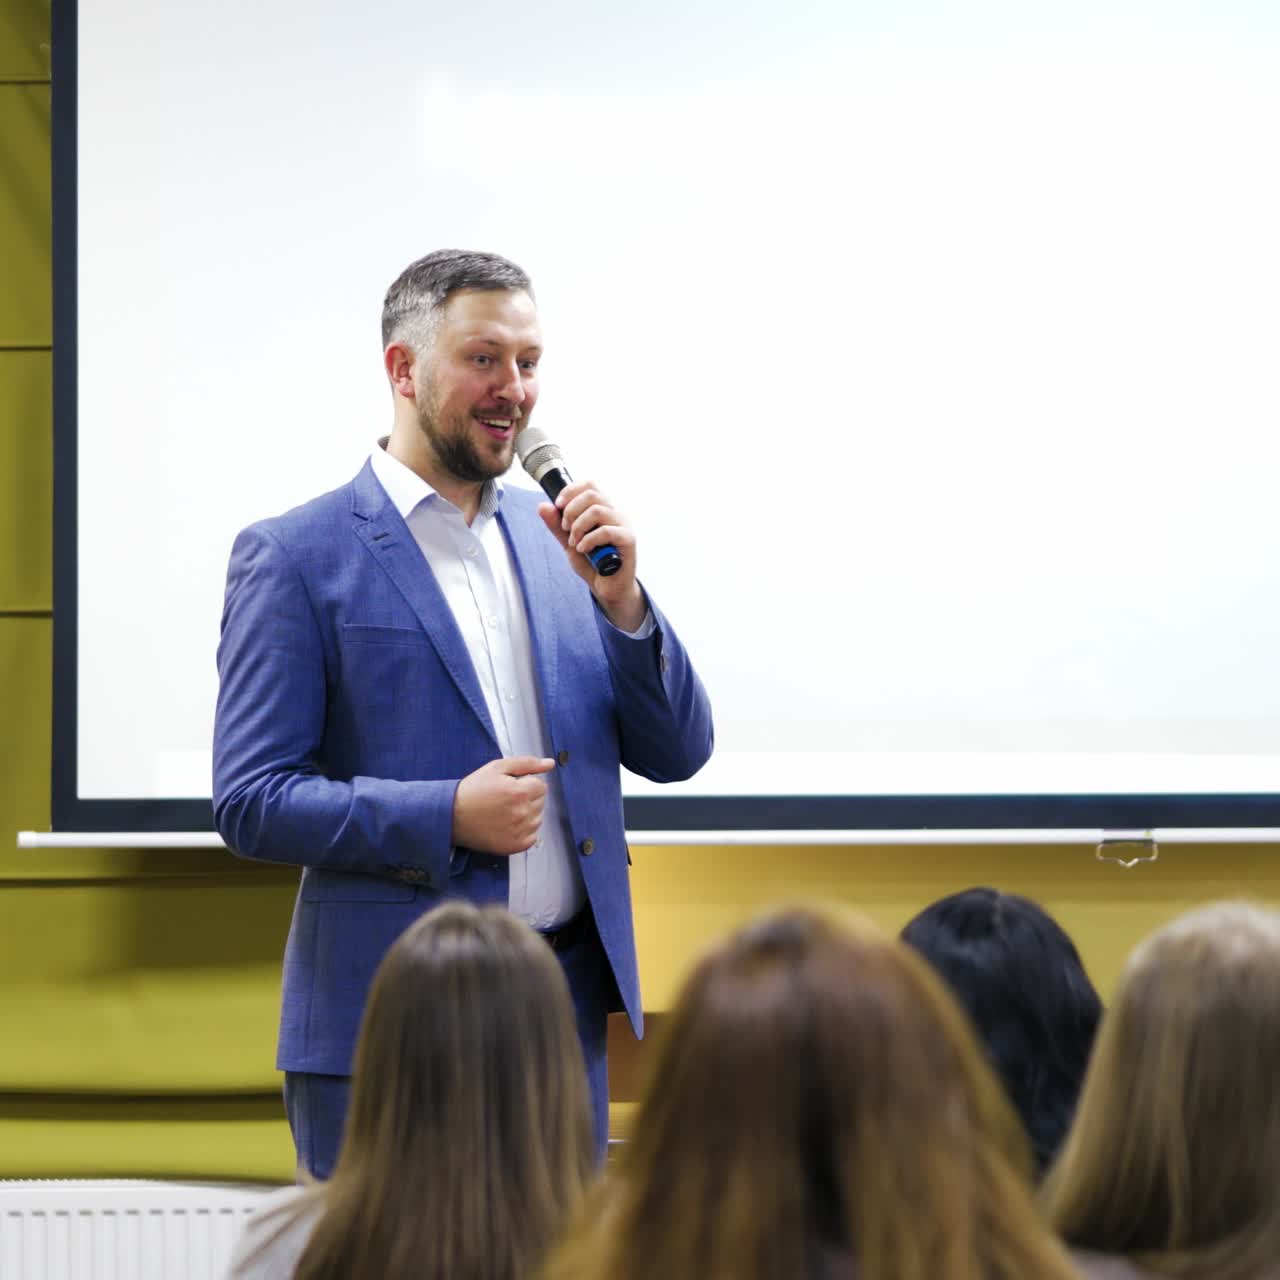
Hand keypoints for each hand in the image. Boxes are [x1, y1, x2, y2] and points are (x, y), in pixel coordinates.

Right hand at [452, 756, 555, 854]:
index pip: (541, 786)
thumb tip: (550, 763)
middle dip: (527, 798)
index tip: (510, 787)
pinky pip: (532, 837)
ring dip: (526, 814)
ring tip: (505, 812)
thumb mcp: (497, 768)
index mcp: (520, 792)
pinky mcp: (514, 846)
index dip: (526, 784)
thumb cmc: (474, 789)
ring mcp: (519, 832)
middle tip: (505, 799)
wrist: (452, 816)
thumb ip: (527, 763)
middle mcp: (522, 813)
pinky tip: (507, 825)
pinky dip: (523, 831)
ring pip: (537, 819)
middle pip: (540, 802)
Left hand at [538, 480, 645, 631]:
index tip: (558, 505)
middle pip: (592, 494)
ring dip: (578, 526)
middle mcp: (615, 513)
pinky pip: (607, 531)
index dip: (571, 491)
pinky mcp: (628, 540)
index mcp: (603, 509)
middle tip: (565, 529)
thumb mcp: (569, 542)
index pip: (590, 485)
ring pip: (598, 510)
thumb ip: (557, 526)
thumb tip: (542, 506)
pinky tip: (583, 549)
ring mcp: (624, 525)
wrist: (607, 588)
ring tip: (574, 543)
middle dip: (571, 510)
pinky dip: (589, 539)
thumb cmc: (592, 563)